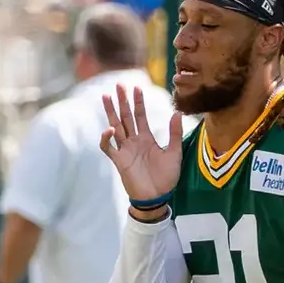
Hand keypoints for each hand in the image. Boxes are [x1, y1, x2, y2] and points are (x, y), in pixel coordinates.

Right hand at [100, 84, 182, 201]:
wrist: (157, 197)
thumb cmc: (166, 178)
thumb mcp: (175, 153)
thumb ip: (175, 134)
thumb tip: (177, 113)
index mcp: (146, 138)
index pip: (140, 116)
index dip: (138, 102)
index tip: (137, 88)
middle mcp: (134, 142)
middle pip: (126, 117)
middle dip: (122, 101)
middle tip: (118, 84)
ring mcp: (125, 150)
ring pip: (115, 127)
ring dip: (110, 112)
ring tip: (105, 97)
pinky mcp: (119, 161)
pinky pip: (109, 148)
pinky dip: (106, 139)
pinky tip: (109, 129)